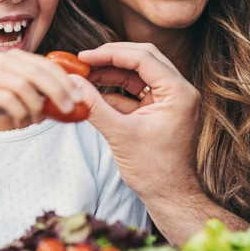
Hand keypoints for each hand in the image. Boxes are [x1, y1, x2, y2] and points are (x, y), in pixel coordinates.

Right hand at [0, 50, 83, 137]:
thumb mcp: (14, 92)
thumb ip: (36, 92)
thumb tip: (66, 102)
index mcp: (14, 57)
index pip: (46, 64)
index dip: (65, 80)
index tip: (78, 96)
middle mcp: (3, 60)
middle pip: (39, 73)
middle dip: (59, 92)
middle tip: (69, 109)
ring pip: (26, 87)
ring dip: (37, 107)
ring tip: (36, 121)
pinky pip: (10, 100)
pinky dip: (21, 114)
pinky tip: (21, 123)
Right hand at [75, 43, 221, 241]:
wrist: (170, 196)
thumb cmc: (153, 171)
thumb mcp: (120, 135)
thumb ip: (94, 106)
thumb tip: (71, 83)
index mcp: (178, 92)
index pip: (143, 58)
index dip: (111, 54)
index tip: (84, 56)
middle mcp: (179, 91)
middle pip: (143, 59)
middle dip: (111, 59)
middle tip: (82, 61)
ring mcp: (170, 101)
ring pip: (138, 75)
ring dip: (111, 74)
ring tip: (84, 76)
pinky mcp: (160, 111)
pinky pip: (136, 92)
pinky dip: (115, 92)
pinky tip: (93, 93)